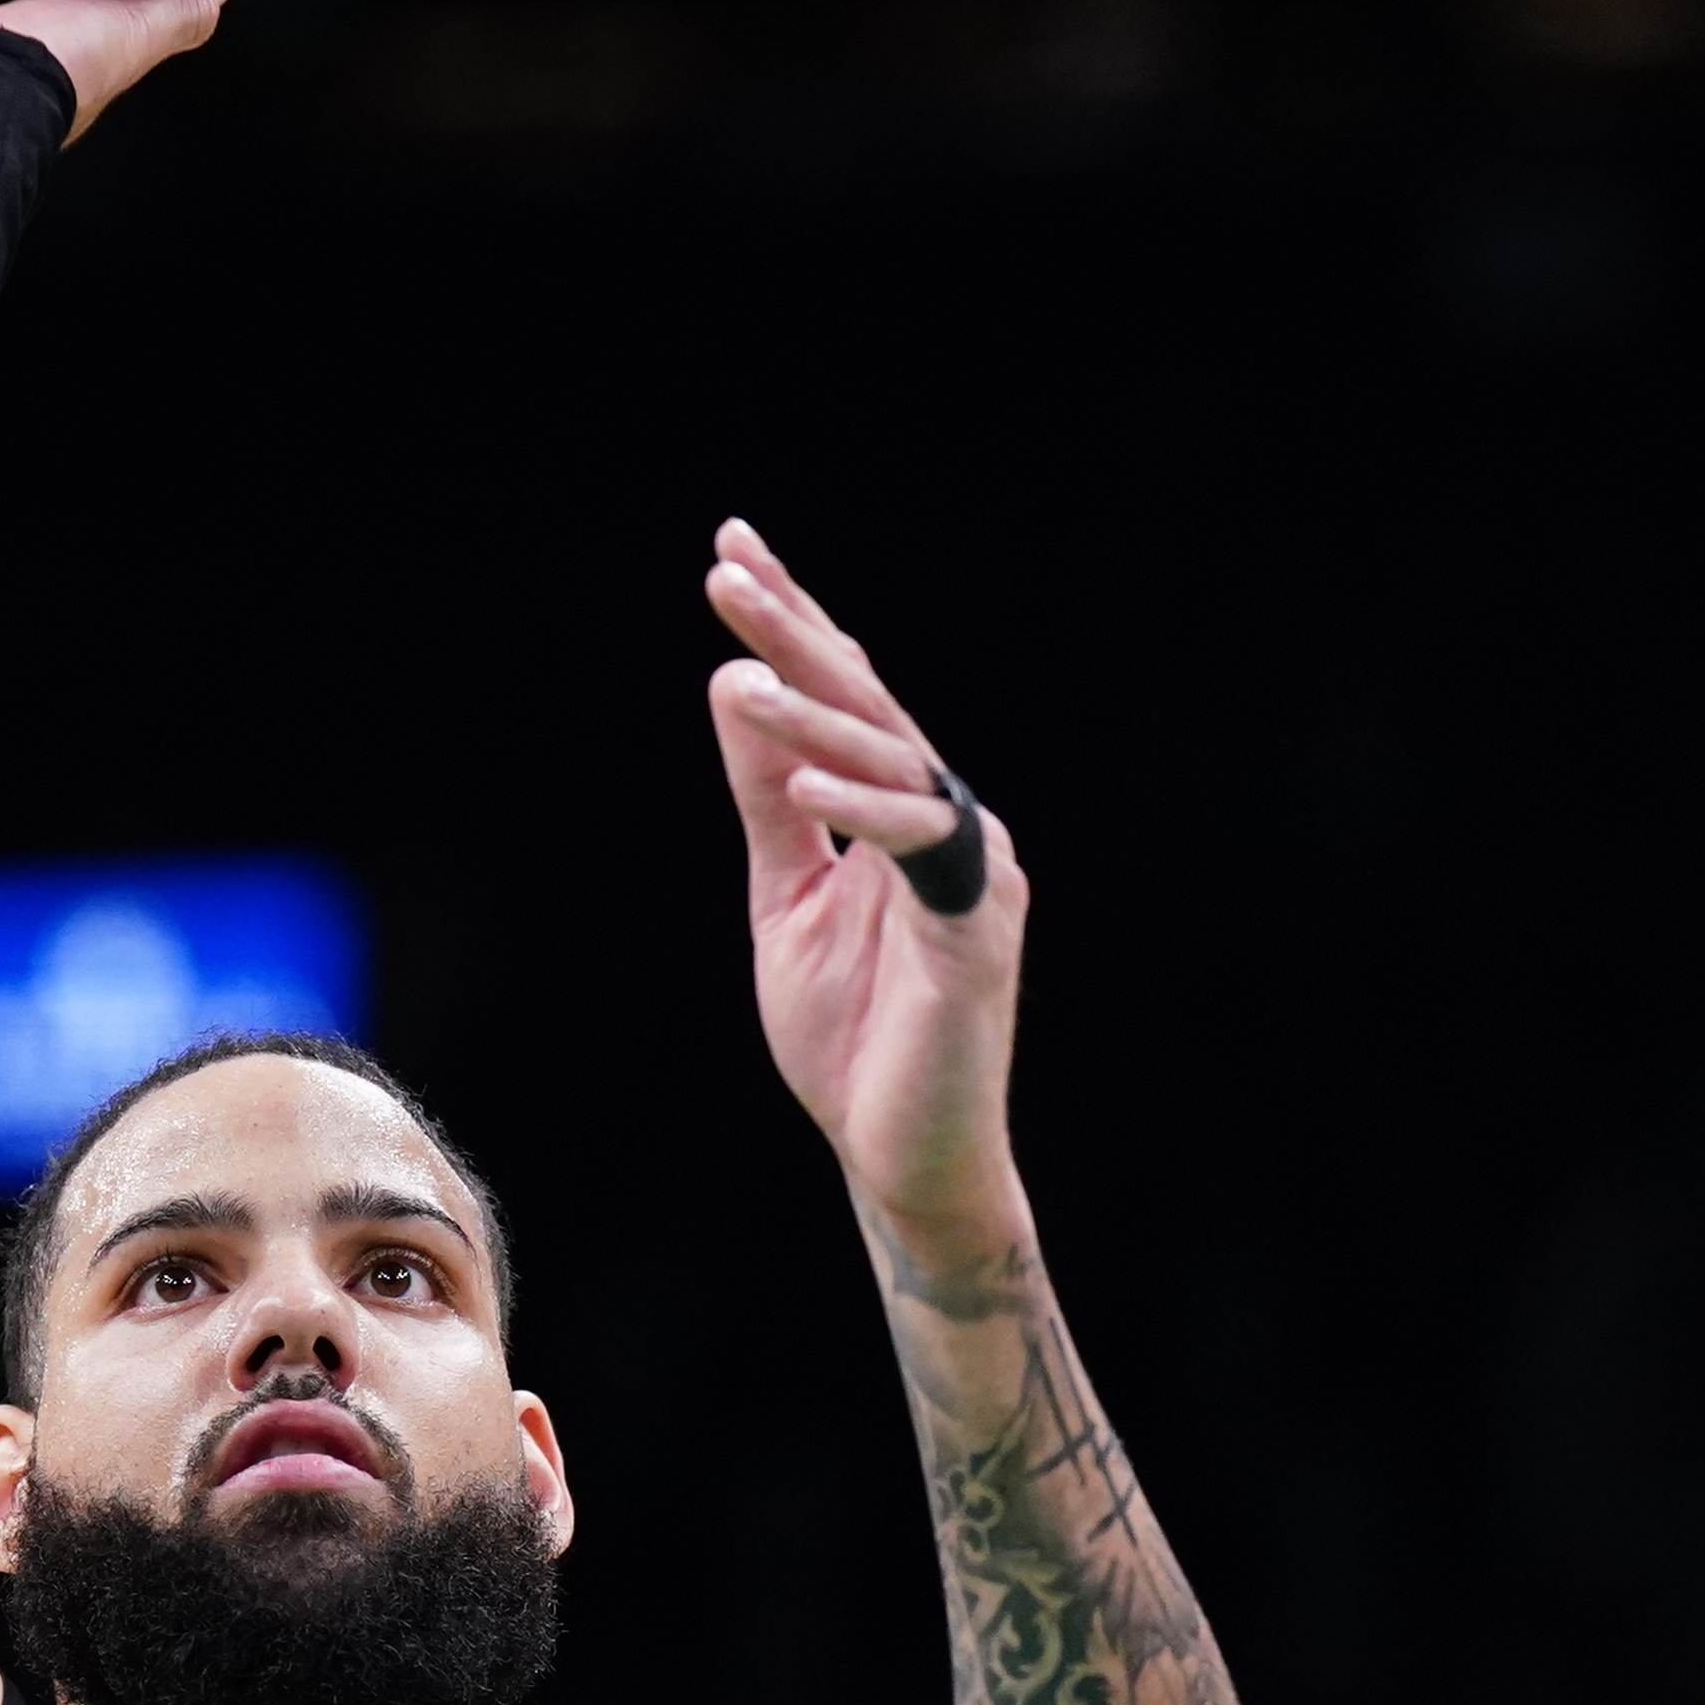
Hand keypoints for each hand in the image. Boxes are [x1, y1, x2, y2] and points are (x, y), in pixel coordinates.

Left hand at [705, 519, 1027, 1243]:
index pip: (847, 695)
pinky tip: (800, 778)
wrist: (901, 1158)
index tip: (731, 546)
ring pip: (894, 764)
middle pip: (870, 704)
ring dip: (814, 716)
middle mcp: (951, 824)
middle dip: (797, 632)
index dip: (793, 620)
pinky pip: (921, 850)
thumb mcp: (787, 897)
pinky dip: (863, 809)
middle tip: (728, 565)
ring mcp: (972, 873)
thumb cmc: (852, 1040)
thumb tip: (733, 688)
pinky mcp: (977, 930)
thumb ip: (770, 803)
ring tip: (737, 674)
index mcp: (905, 814)